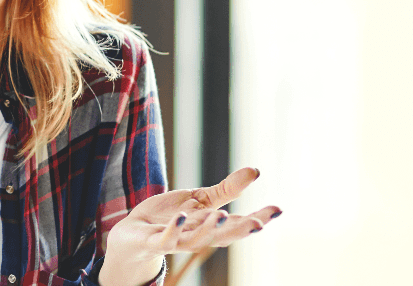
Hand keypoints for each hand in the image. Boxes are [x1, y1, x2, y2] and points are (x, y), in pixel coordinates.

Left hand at [99, 167, 280, 285]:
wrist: (134, 233)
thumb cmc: (170, 217)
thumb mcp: (201, 200)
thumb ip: (227, 190)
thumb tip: (256, 171)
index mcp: (211, 226)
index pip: (238, 224)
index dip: (258, 218)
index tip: (278, 210)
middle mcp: (197, 236)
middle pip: (222, 237)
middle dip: (240, 231)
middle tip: (259, 223)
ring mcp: (176, 241)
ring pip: (196, 241)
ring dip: (210, 231)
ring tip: (223, 216)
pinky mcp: (155, 241)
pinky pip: (166, 239)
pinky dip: (174, 229)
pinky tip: (181, 215)